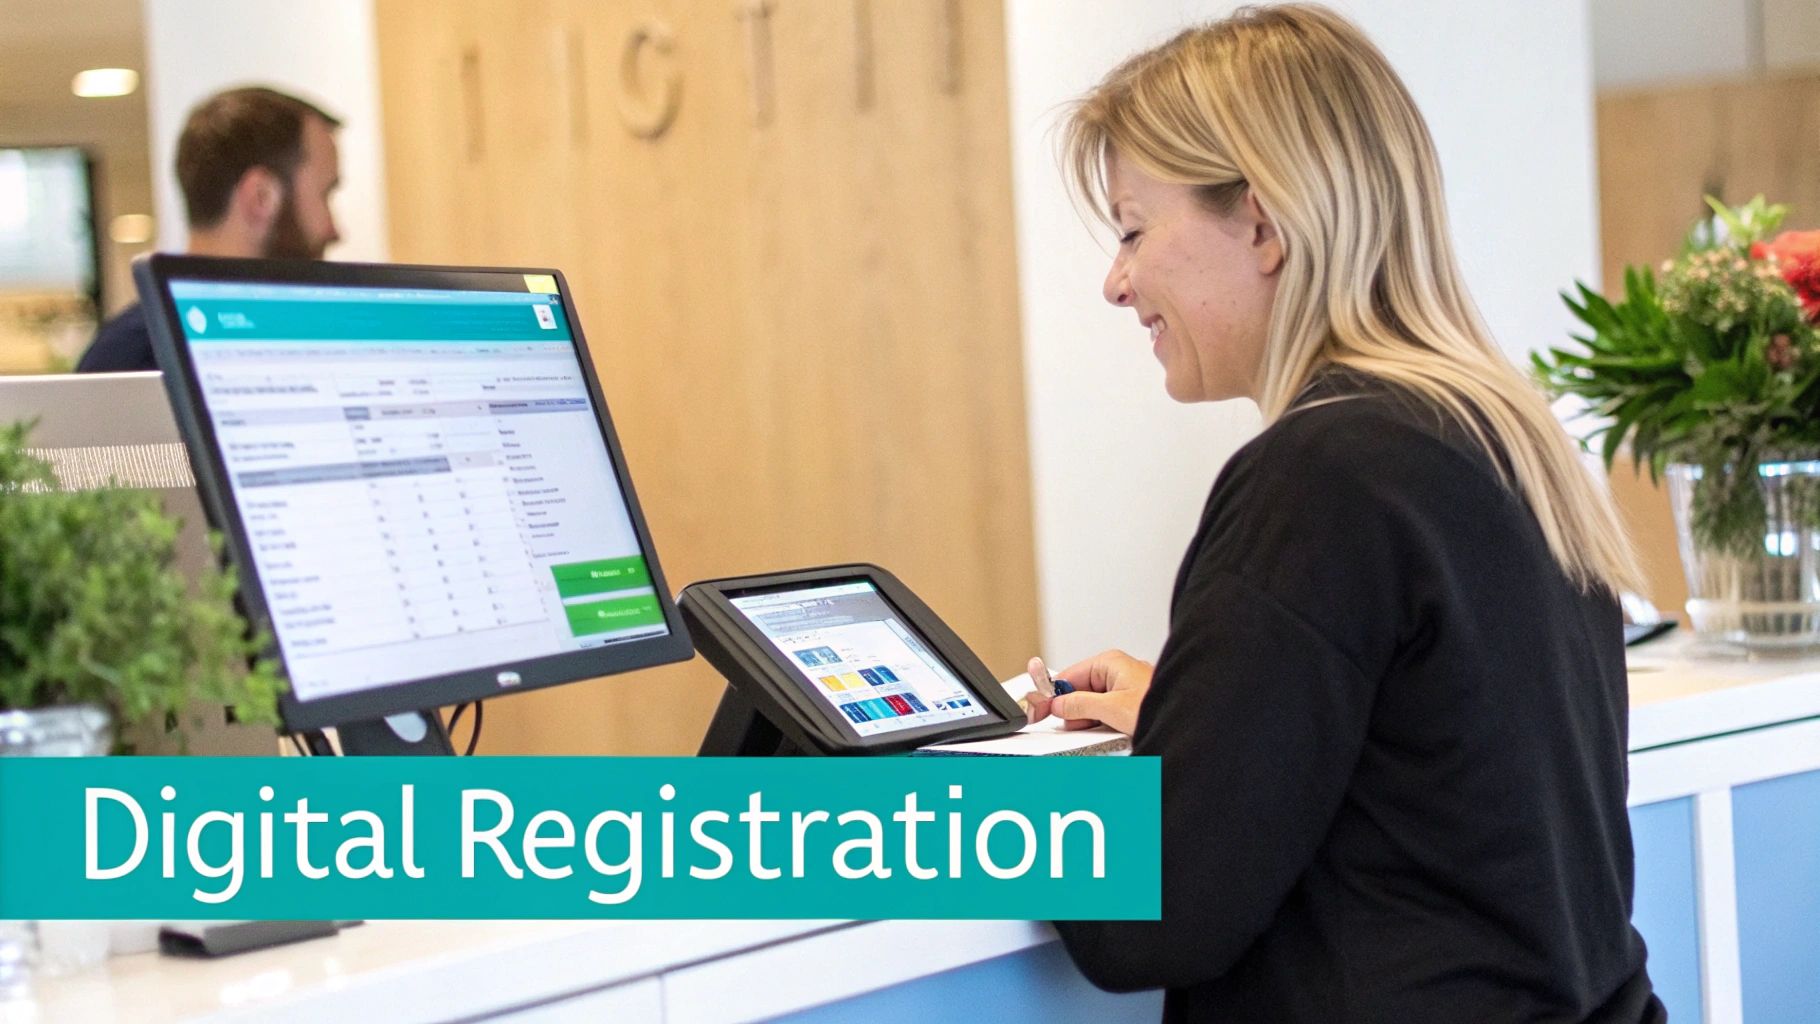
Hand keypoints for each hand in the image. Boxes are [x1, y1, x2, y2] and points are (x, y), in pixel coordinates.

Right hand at [1024, 650, 1152, 736]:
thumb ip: (1080, 705)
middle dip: (1075, 712)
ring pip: (1092, 706)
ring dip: (1091, 721)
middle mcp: (1116, 671)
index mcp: (1109, 662)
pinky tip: (1111, 732)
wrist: (1191, 719)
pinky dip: (1103, 725)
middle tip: (1079, 725)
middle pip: (1078, 692)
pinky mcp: (1130, 705)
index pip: (1068, 675)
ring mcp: (1124, 688)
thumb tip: (1058, 704)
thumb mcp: (1112, 708)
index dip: (1052, 694)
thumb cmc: (1163, 705)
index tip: (1039, 709)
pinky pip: (1106, 714)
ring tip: (1106, 730)